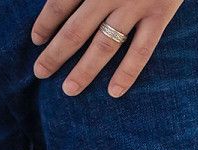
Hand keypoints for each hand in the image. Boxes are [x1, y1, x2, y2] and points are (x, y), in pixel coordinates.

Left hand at [31, 0, 184, 97]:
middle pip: (76, 30)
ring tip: (68, 90)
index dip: (45, 23)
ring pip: (104, 45)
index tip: (36, 39)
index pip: (60, 3)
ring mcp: (136, 5)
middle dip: (55, 54)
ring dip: (84, 70)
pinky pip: (142, 49)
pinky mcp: (161, 13)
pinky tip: (114, 92)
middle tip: (40, 72)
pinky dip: (128, 72)